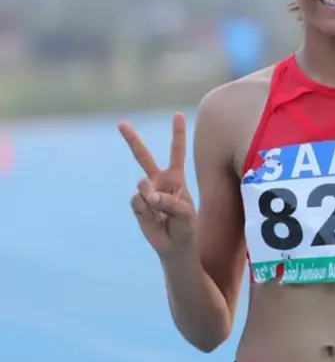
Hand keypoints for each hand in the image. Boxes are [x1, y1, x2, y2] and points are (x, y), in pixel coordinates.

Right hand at [118, 112, 195, 256]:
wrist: (175, 247)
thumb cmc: (186, 227)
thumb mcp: (186, 213)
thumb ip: (170, 201)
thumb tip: (149, 196)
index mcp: (176, 177)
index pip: (176, 152)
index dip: (177, 133)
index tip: (178, 114)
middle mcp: (159, 181)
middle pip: (143, 157)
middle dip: (132, 140)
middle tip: (120, 124)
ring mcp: (146, 192)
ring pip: (142, 185)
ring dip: (153, 199)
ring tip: (162, 212)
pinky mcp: (137, 205)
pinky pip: (138, 202)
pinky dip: (147, 211)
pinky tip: (154, 219)